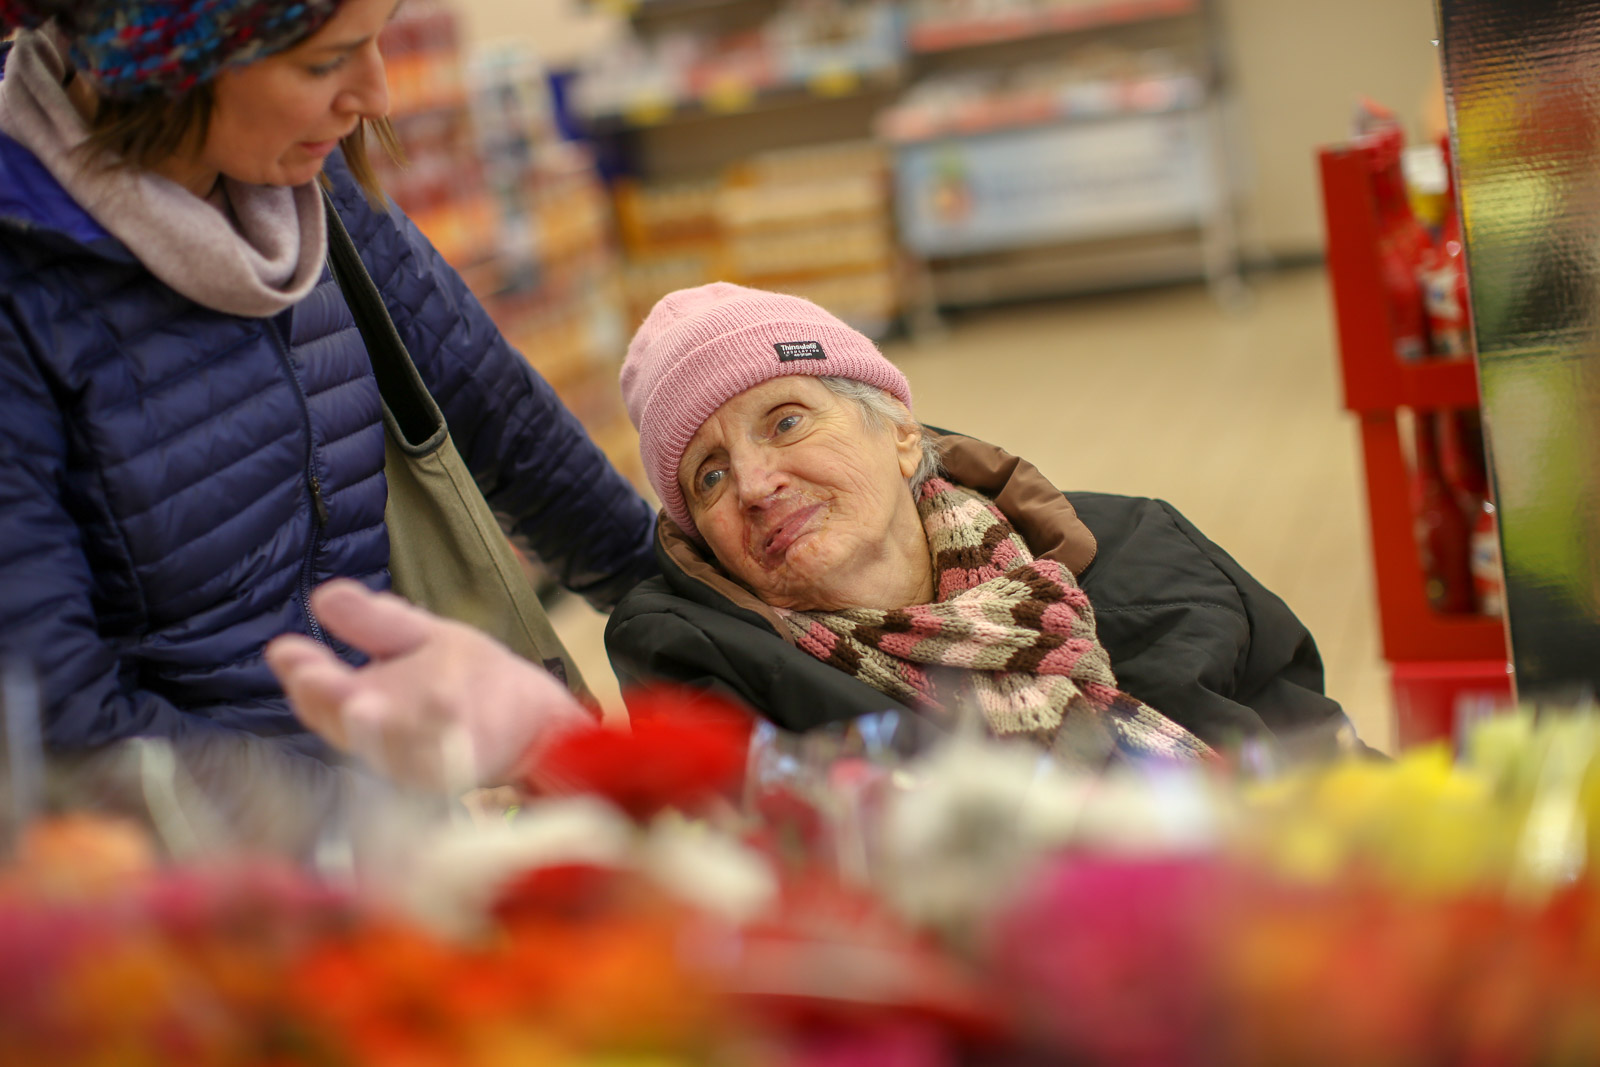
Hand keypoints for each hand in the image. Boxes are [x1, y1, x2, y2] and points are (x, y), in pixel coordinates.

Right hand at [264, 579, 591, 788]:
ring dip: (378, 730)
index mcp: (363, 706)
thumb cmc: (466, 679)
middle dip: (332, 705)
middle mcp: (384, 741)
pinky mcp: (465, 772)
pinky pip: (447, 763)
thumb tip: (324, 594)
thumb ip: (374, 622)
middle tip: (322, 682)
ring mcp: (423, 762)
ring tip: (365, 703)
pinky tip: (442, 713)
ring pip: (392, 750)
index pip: (318, 695)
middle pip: (348, 727)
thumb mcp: (417, 638)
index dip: (300, 676)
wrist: (535, 716)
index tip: (286, 651)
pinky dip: (441, 743)